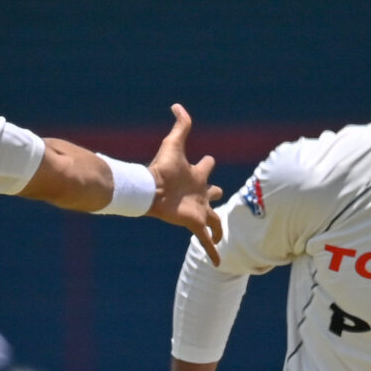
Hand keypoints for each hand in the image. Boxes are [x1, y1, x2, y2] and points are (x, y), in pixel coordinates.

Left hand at [147, 105, 224, 259]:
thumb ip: (180, 125)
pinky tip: (218, 265)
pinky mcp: (196, 224)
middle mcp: (199, 193)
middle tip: (218, 194)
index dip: (208, 163)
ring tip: (220, 236)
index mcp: (196, 175)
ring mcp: (199, 210)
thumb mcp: (174, 144)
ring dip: (217, 228)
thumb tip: (177, 105)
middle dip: (216, 194)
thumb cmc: (162, 169)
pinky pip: (207, 241)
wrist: (150, 190)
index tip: (209, 160)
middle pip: (212, 194)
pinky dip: (212, 252)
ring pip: (214, 222)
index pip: (206, 167)